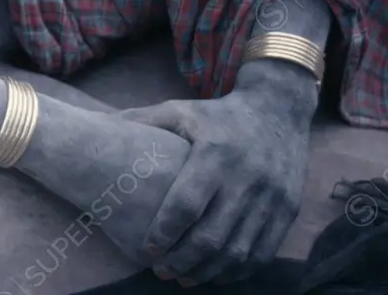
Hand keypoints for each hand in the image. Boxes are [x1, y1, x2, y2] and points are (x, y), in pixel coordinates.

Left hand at [119, 63, 310, 285]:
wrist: (279, 109)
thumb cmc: (217, 115)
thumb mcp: (180, 110)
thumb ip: (141, 120)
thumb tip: (99, 125)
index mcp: (215, 153)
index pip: (187, 203)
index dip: (165, 232)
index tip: (147, 249)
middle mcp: (246, 177)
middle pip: (212, 235)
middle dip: (184, 260)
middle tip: (161, 270)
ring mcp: (272, 196)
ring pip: (239, 250)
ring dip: (209, 271)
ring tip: (184, 277)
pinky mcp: (288, 209)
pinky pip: (264, 251)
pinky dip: (239, 270)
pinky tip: (217, 274)